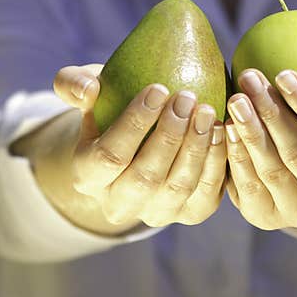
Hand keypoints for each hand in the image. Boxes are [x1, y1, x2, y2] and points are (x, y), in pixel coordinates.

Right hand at [19, 63, 226, 234]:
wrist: (140, 143)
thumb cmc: (111, 109)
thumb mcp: (89, 92)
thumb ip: (74, 84)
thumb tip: (87, 90)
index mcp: (88, 176)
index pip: (109, 156)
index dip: (134, 124)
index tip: (158, 88)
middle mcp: (119, 204)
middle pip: (145, 177)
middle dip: (169, 136)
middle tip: (187, 98)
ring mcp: (156, 213)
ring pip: (178, 186)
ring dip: (196, 148)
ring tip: (207, 111)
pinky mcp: (190, 213)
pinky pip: (206, 192)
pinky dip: (217, 162)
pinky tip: (222, 130)